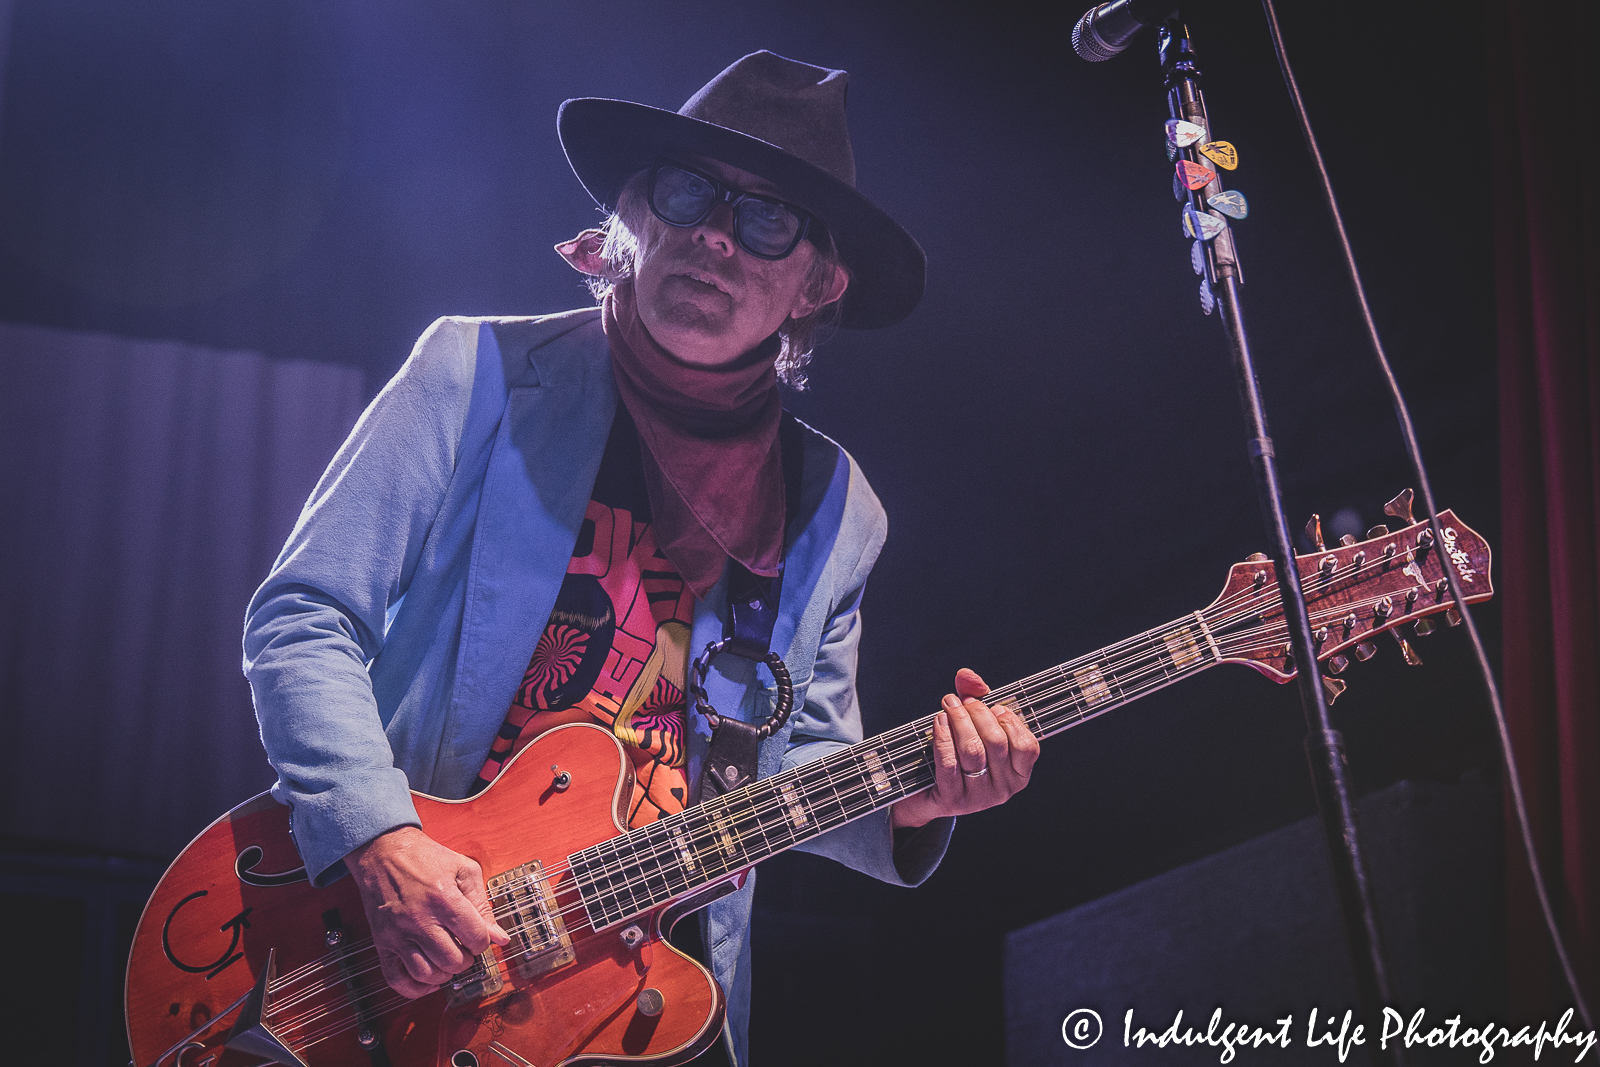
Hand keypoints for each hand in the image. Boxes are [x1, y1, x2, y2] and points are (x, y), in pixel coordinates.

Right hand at [345, 826, 510, 997]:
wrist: (383, 850)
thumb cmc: (425, 857)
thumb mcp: (463, 870)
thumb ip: (483, 904)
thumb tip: (500, 937)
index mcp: (444, 899)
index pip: (475, 938)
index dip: (483, 942)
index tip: (478, 936)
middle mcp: (420, 919)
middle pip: (453, 960)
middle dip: (466, 960)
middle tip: (464, 948)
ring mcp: (398, 934)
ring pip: (427, 974)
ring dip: (444, 974)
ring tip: (448, 961)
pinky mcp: (382, 942)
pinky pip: (396, 979)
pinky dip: (414, 988)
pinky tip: (428, 980)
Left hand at [891, 668, 1038, 828]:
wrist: (929, 794)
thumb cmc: (959, 754)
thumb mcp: (974, 727)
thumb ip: (976, 697)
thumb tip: (967, 675)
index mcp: (1019, 774)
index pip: (1026, 746)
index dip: (1009, 720)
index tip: (992, 705)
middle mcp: (1003, 789)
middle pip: (996, 742)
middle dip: (978, 713)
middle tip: (962, 700)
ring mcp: (979, 798)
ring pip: (973, 751)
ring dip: (959, 720)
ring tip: (949, 705)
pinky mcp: (953, 800)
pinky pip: (949, 763)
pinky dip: (943, 736)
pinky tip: (939, 721)